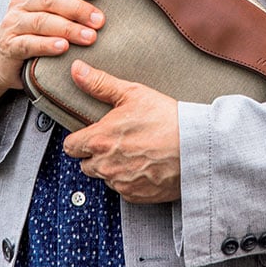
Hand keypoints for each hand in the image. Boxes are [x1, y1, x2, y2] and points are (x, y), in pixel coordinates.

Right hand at [0, 0, 103, 110]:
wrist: (3, 59)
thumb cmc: (36, 31)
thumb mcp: (49, 11)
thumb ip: (69, 0)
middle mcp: (21, 1)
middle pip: (51, 0)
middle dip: (78, 9)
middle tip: (100, 21)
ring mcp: (13, 23)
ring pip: (41, 22)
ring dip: (68, 28)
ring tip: (89, 37)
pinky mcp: (8, 46)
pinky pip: (28, 44)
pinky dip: (47, 45)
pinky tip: (63, 48)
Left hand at [63, 60, 180, 203]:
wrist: (195, 147)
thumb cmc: (166, 118)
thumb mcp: (132, 93)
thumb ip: (99, 83)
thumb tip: (77, 70)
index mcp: (99, 140)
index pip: (70, 146)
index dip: (79, 138)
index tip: (91, 133)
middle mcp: (105, 166)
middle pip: (85, 165)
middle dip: (95, 154)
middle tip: (116, 141)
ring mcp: (120, 183)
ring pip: (105, 177)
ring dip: (112, 168)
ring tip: (133, 152)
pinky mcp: (136, 196)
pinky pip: (123, 189)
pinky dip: (129, 180)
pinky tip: (144, 165)